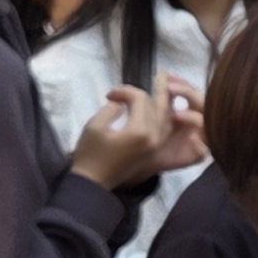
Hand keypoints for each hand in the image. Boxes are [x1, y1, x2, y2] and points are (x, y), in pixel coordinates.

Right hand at [71, 81, 203, 191]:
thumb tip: (121, 102)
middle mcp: (154, 138)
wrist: (94, 184)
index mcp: (140, 131)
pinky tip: (161, 107)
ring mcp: (156, 146)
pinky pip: (164, 129)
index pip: (140, 100)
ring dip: (165, 102)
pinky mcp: (154, 151)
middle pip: (158, 106)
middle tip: (163, 73)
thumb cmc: (90, 154)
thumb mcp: (95, 126)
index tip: (109, 93)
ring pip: (165, 117)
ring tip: (167, 86)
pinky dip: (163, 116)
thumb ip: (111, 108)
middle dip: (157, 89)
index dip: (125, 91)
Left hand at [144, 71, 207, 170]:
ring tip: (174, 114)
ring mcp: (200, 139)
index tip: (167, 76)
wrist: (143, 157)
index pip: (194, 92)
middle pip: (204, 104)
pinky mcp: (196, 156)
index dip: (183, 83)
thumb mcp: (157, 111)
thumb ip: (163, 95)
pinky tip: (190, 138)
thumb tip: (162, 72)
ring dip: (193, 118)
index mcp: (192, 110)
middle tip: (169, 89)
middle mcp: (199, 123)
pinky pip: (204, 151)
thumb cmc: (152, 133)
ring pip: (208, 125)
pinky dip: (199, 144)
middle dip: (188, 94)